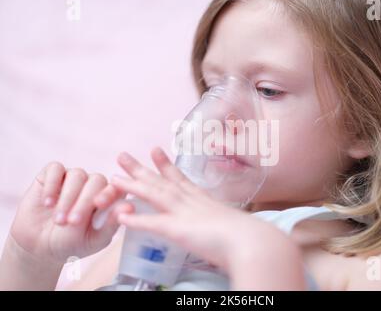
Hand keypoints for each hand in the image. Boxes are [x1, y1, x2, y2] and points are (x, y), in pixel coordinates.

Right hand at [9, 162, 132, 263]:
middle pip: (96, 181)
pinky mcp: (52, 174)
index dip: (110, 193)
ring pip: (77, 175)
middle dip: (85, 201)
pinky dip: (52, 185)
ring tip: (59, 220)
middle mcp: (93, 184)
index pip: (116, 188)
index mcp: (108, 198)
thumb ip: (111, 224)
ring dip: (68, 198)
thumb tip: (129, 207)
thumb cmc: (73, 243)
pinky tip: (48, 203)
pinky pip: (55, 169)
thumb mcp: (94, 239)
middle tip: (73, 222)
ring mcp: (73, 178)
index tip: (100, 204)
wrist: (41, 246)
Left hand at [95, 147, 293, 272]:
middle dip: (141, 169)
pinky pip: (154, 223)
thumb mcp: (231, 225)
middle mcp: (192, 202)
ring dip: (133, 186)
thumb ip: (221, 224)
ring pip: (154, 195)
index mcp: (203, 201)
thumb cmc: (248, 237)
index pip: (180, 179)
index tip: (155, 151)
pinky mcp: (180, 230)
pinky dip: (137, 219)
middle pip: (162, 182)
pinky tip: (120, 216)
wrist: (253, 242)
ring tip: (114, 178)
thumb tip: (222, 228)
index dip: (165, 165)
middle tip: (122, 155)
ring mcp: (185, 214)